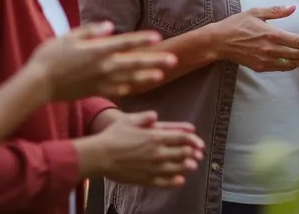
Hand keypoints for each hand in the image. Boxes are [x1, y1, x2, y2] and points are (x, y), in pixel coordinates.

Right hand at [31, 22, 176, 100]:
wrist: (38, 84)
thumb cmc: (49, 56)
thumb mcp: (68, 36)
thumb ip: (90, 31)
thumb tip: (109, 27)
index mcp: (97, 50)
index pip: (124, 43)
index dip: (142, 40)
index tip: (157, 37)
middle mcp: (102, 66)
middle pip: (133, 63)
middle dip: (154, 61)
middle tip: (173, 60)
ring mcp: (99, 81)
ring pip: (128, 79)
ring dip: (146, 77)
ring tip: (161, 76)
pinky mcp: (93, 92)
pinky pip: (114, 91)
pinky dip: (126, 89)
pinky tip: (135, 88)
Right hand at [76, 111, 204, 187]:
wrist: (99, 156)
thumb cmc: (113, 136)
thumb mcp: (129, 120)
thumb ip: (145, 117)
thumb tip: (155, 116)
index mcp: (155, 136)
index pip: (181, 137)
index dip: (193, 139)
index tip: (198, 140)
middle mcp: (157, 152)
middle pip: (183, 153)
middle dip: (193, 153)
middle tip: (198, 153)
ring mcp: (153, 167)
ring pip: (177, 168)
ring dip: (187, 166)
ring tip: (193, 165)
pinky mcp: (146, 179)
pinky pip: (164, 182)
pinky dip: (174, 182)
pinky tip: (180, 181)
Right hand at [216, 6, 298, 72]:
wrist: (220, 41)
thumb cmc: (237, 24)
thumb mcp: (256, 12)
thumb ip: (277, 11)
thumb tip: (293, 7)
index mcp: (271, 34)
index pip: (298, 41)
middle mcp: (270, 50)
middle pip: (298, 54)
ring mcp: (265, 60)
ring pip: (291, 64)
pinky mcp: (260, 67)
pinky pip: (281, 68)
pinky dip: (291, 65)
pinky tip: (296, 60)